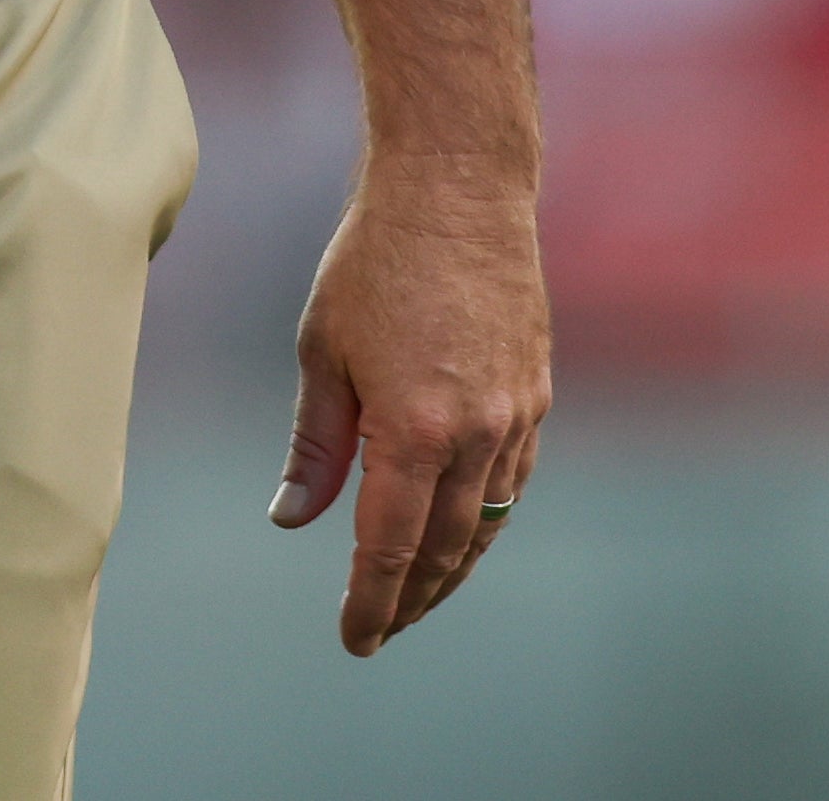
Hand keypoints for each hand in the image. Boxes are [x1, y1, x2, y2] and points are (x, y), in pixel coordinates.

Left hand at [271, 175, 548, 653]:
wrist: (460, 188)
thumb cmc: (375, 260)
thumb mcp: (322, 349)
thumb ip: (315, 445)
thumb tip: (292, 518)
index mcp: (413, 429)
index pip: (389, 548)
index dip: (370, 603)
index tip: (354, 639)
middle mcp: (475, 434)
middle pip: (443, 550)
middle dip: (410, 600)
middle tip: (381, 629)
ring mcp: (515, 416)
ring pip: (487, 524)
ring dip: (452, 570)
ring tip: (417, 597)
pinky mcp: (537, 394)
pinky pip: (513, 482)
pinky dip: (486, 519)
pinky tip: (462, 530)